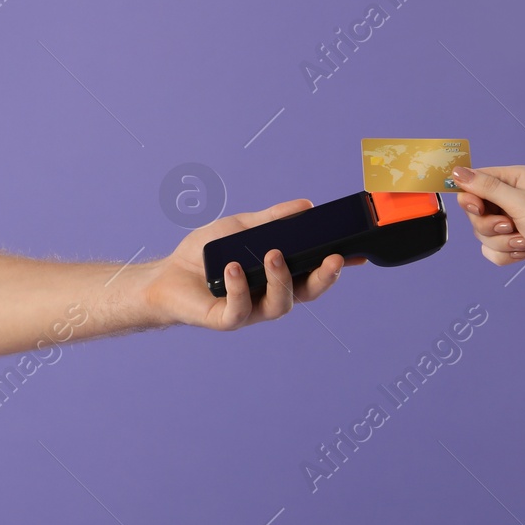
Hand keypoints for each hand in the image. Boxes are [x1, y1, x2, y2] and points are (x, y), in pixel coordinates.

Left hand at [143, 199, 358, 330]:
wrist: (167, 274)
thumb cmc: (205, 254)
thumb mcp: (241, 228)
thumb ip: (272, 219)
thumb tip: (306, 205)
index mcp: (278, 277)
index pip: (313, 274)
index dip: (336, 267)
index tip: (356, 254)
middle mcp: (269, 297)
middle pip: (306, 294)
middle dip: (323, 278)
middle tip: (331, 259)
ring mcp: (250, 310)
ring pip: (279, 305)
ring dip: (280, 280)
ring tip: (272, 256)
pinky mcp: (226, 320)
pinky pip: (240, 310)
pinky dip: (240, 288)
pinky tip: (233, 268)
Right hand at [451, 165, 524, 280]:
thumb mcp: (520, 202)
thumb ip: (486, 188)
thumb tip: (456, 172)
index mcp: (513, 180)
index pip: (474, 182)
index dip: (470, 197)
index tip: (477, 208)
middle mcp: (511, 199)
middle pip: (475, 212)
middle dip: (490, 225)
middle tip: (510, 227)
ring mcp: (513, 221)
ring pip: (482, 233)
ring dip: (502, 242)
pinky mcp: (516, 242)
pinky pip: (492, 250)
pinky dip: (506, 254)